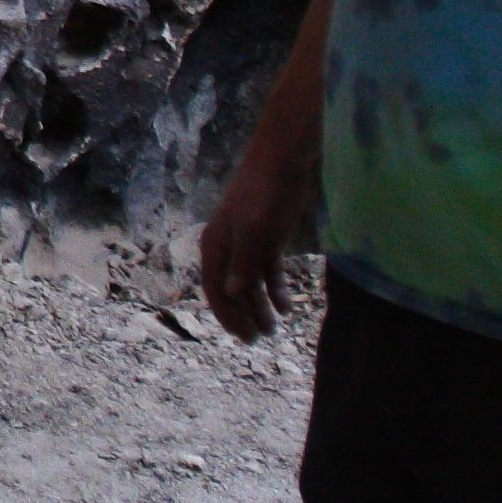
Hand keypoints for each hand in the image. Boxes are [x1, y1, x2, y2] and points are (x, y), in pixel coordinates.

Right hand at [197, 149, 308, 340]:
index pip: (214, 288)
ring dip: (260, 307)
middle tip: (259, 340)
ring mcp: (249, 244)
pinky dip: (275, 289)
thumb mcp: (253, 230)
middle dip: (244, 316)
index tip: (241, 336)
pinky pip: (269, 271)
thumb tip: (231, 293)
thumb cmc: (263, 194)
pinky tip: (286, 306)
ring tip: (274, 330)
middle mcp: (228, 248)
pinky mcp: (268, 240)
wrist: (282, 162)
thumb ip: (242, 263)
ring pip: (251, 283)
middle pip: (232, 290)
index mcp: (216, 245)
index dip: (226, 314)